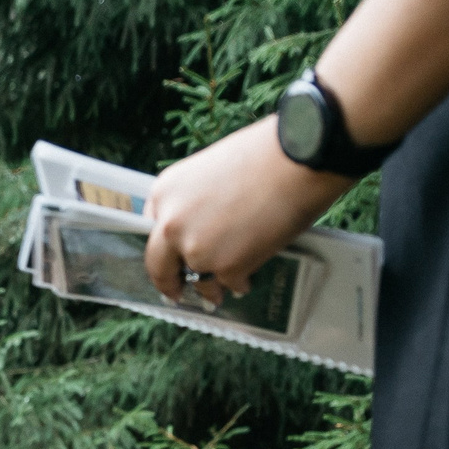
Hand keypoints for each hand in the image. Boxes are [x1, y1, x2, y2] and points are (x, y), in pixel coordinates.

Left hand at [143, 117, 350, 306]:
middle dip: (169, 283)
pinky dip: (238, 284)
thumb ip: (196, 200)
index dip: (163, 248)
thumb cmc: (263, 154)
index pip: (152, 229)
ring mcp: (197, 249)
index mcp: (165, 192)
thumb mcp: (211, 170)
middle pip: (160, 266)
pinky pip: (228, 284)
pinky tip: (245, 282)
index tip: (168, 260)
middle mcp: (172, 223)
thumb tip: (201, 224)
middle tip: (176, 293)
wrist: (296, 159)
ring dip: (209, 288)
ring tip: (217, 293)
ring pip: (197, 279)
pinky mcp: (226, 267)